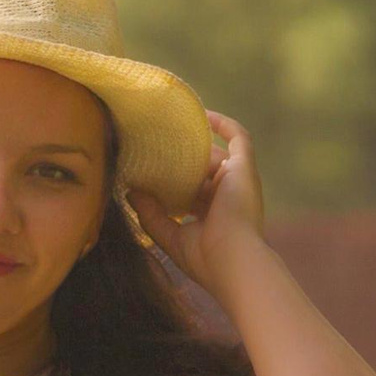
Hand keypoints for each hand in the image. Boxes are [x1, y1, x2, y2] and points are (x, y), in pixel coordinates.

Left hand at [128, 109, 266, 290]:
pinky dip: (222, 124)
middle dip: (180, 161)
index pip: (193, 192)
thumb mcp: (170, 237)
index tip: (150, 174)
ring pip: (215, 154)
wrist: (232, 261)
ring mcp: (239, 180)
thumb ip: (151, 215)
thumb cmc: (205, 259)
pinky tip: (201, 114)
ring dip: (193, 144)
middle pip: (203, 170)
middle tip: (150, 150)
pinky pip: (238, 136)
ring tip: (166, 131)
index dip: (173, 182)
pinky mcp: (244, 167)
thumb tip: (131, 192)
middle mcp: (229, 196)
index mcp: (215, 216)